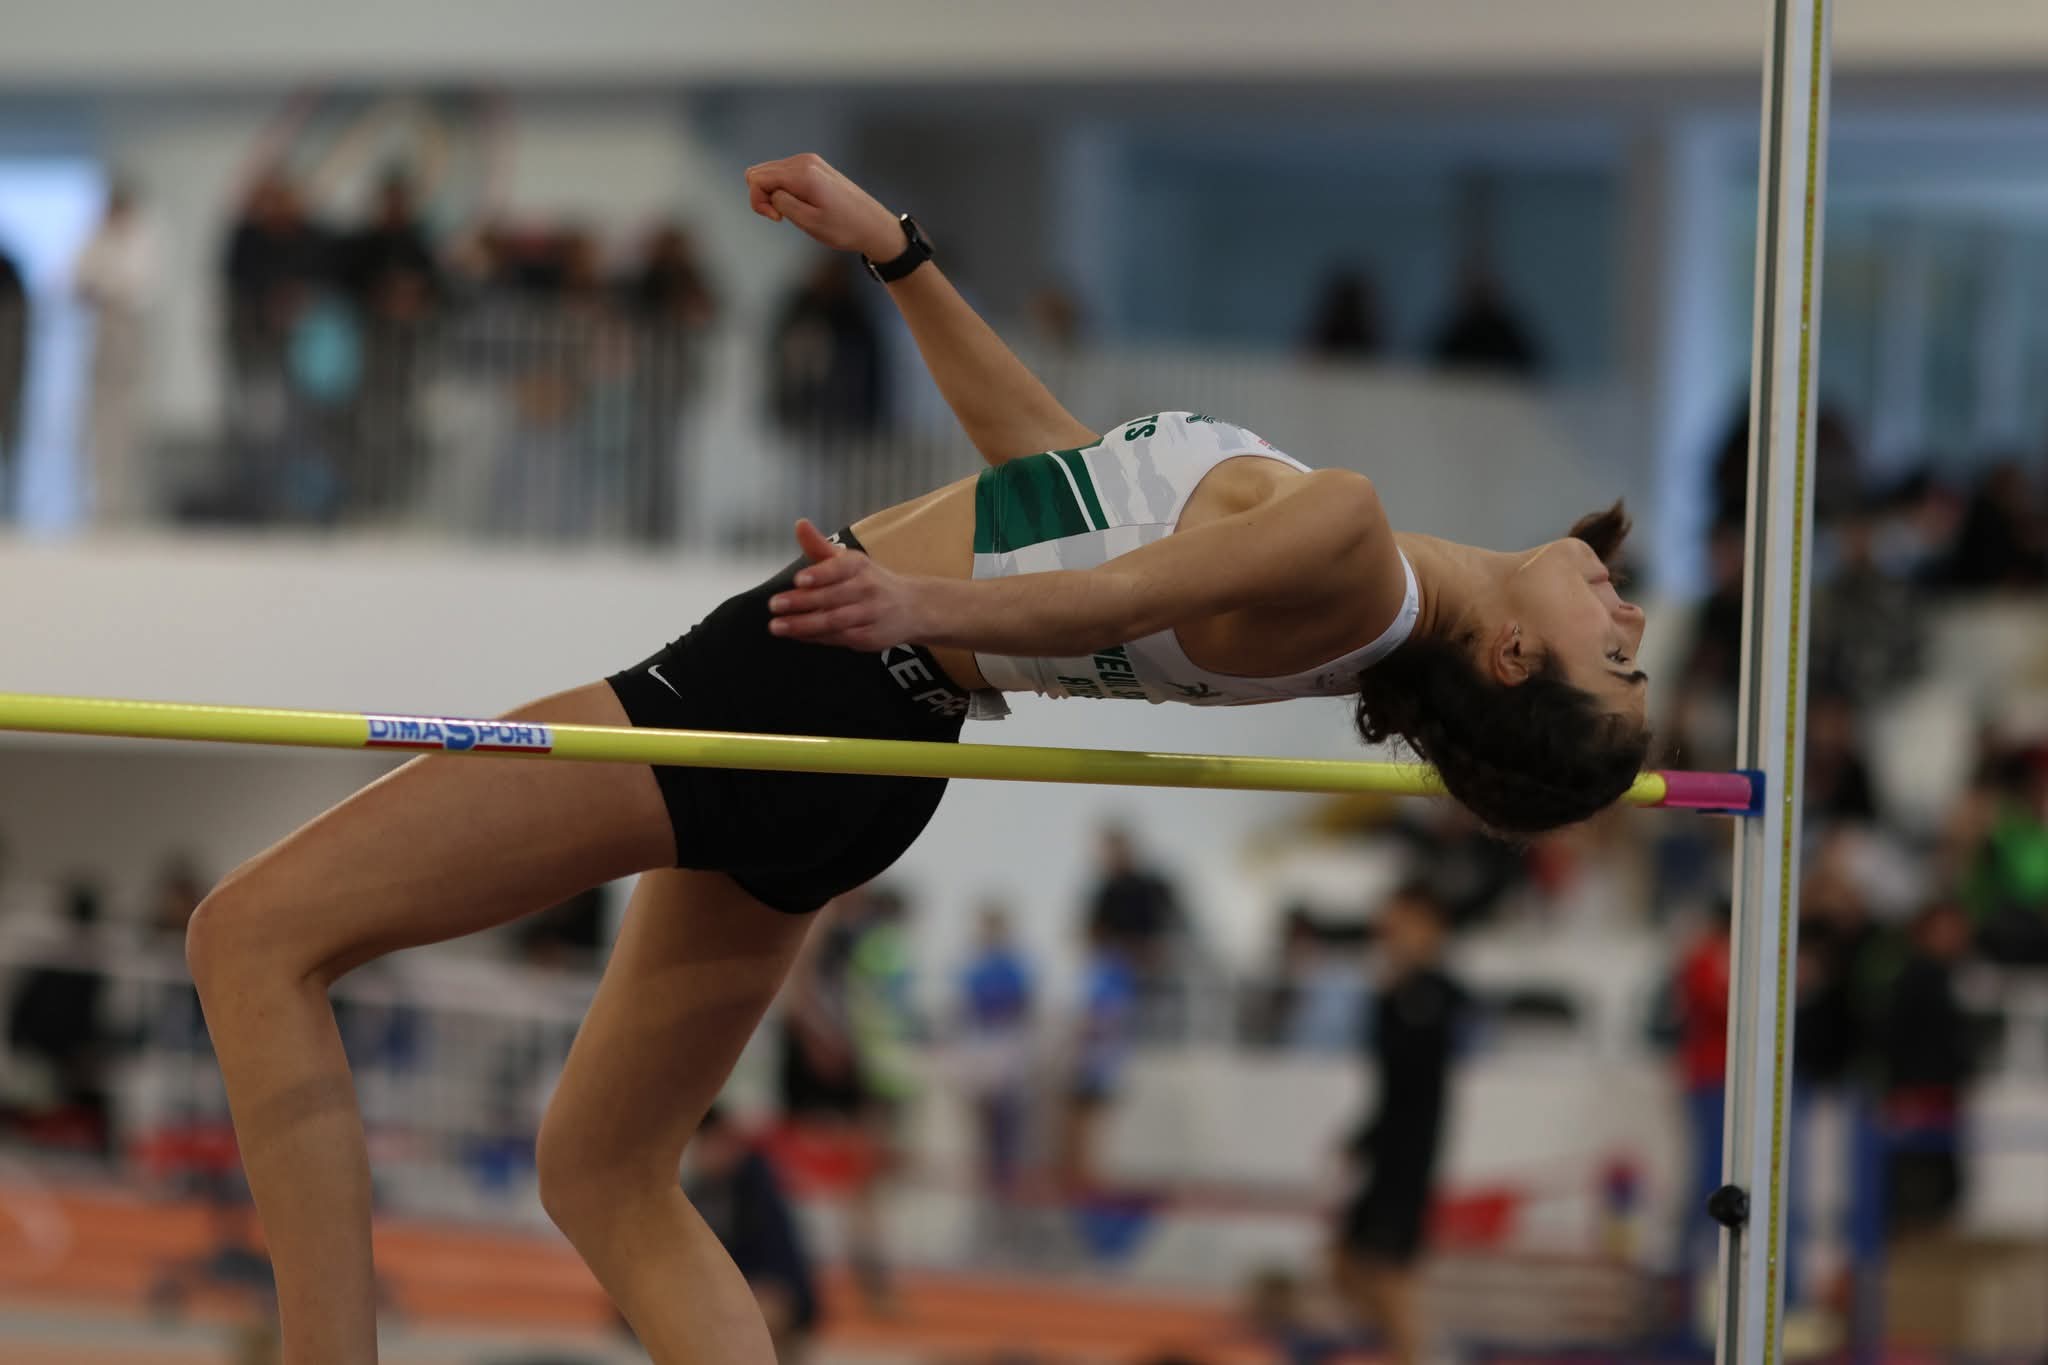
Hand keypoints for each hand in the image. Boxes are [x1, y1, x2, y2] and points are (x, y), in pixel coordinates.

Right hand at [744, 153, 906, 260]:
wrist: (873, 225)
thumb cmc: (844, 228)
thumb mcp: (808, 221)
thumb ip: (781, 202)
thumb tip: (767, 190)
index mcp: (802, 173)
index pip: (756, 177)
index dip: (758, 201)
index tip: (777, 218)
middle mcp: (804, 161)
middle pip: (760, 172)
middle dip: (763, 196)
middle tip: (783, 216)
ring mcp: (810, 161)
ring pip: (771, 173)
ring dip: (774, 194)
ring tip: (795, 211)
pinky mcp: (814, 167)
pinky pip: (785, 175)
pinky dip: (785, 190)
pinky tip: (801, 204)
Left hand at [768, 519, 926, 650]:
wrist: (913, 607)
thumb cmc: (870, 581)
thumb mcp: (849, 560)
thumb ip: (819, 546)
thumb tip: (799, 523)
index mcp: (859, 566)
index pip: (839, 568)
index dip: (820, 574)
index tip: (799, 579)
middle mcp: (867, 589)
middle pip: (832, 597)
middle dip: (801, 602)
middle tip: (774, 605)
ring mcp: (870, 614)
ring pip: (834, 621)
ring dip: (803, 624)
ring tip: (776, 626)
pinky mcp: (870, 638)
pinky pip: (838, 638)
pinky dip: (815, 637)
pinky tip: (795, 635)